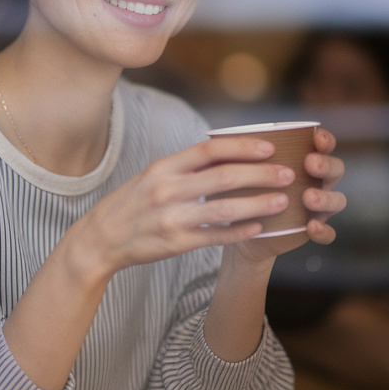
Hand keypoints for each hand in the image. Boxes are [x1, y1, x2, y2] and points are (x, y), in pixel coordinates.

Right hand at [65, 136, 296, 281]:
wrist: (100, 239)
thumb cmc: (132, 203)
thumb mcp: (152, 175)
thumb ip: (185, 166)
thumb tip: (224, 151)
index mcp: (164, 167)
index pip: (210, 149)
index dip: (242, 147)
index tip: (269, 146)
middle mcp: (168, 189)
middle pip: (224, 177)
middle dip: (261, 174)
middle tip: (288, 173)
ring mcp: (172, 218)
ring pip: (225, 208)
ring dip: (259, 203)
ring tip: (282, 200)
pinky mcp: (176, 243)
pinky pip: (215, 235)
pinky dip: (240, 231)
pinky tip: (260, 227)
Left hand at [228, 126, 346, 263]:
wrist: (242, 227)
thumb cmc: (244, 190)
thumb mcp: (242, 170)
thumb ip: (242, 153)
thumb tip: (217, 134)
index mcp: (304, 160)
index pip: (323, 145)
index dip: (325, 140)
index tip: (316, 137)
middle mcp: (317, 181)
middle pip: (335, 169)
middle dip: (325, 165)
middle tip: (310, 163)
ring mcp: (318, 207)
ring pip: (336, 200)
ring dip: (325, 197)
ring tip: (308, 197)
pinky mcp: (313, 229)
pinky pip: (328, 233)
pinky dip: (324, 231)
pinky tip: (311, 227)